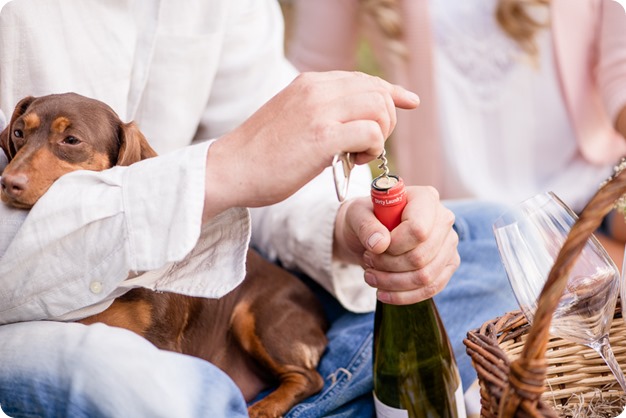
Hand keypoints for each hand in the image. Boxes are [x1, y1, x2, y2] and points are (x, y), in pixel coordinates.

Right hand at [202, 71, 418, 220]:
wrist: (229, 169)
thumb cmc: (260, 154)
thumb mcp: (291, 118)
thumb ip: (320, 111)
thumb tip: (352, 121)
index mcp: (309, 83)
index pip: (364, 79)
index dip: (391, 91)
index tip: (408, 102)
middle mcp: (316, 89)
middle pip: (378, 92)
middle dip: (386, 120)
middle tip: (367, 147)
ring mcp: (319, 110)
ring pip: (379, 108)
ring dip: (379, 135)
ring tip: (357, 155)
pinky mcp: (322, 136)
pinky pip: (371, 133)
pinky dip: (372, 149)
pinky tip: (353, 161)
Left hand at [334, 186, 459, 304]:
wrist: (370, 232)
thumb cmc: (366, 218)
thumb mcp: (356, 214)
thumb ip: (365, 225)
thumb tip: (379, 244)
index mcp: (425, 198)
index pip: (418, 230)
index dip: (394, 245)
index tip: (375, 248)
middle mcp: (444, 219)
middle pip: (421, 257)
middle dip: (388, 266)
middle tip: (368, 261)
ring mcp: (448, 243)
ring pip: (426, 276)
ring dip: (392, 282)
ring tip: (371, 276)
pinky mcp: (447, 264)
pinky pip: (431, 289)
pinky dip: (404, 296)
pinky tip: (383, 293)